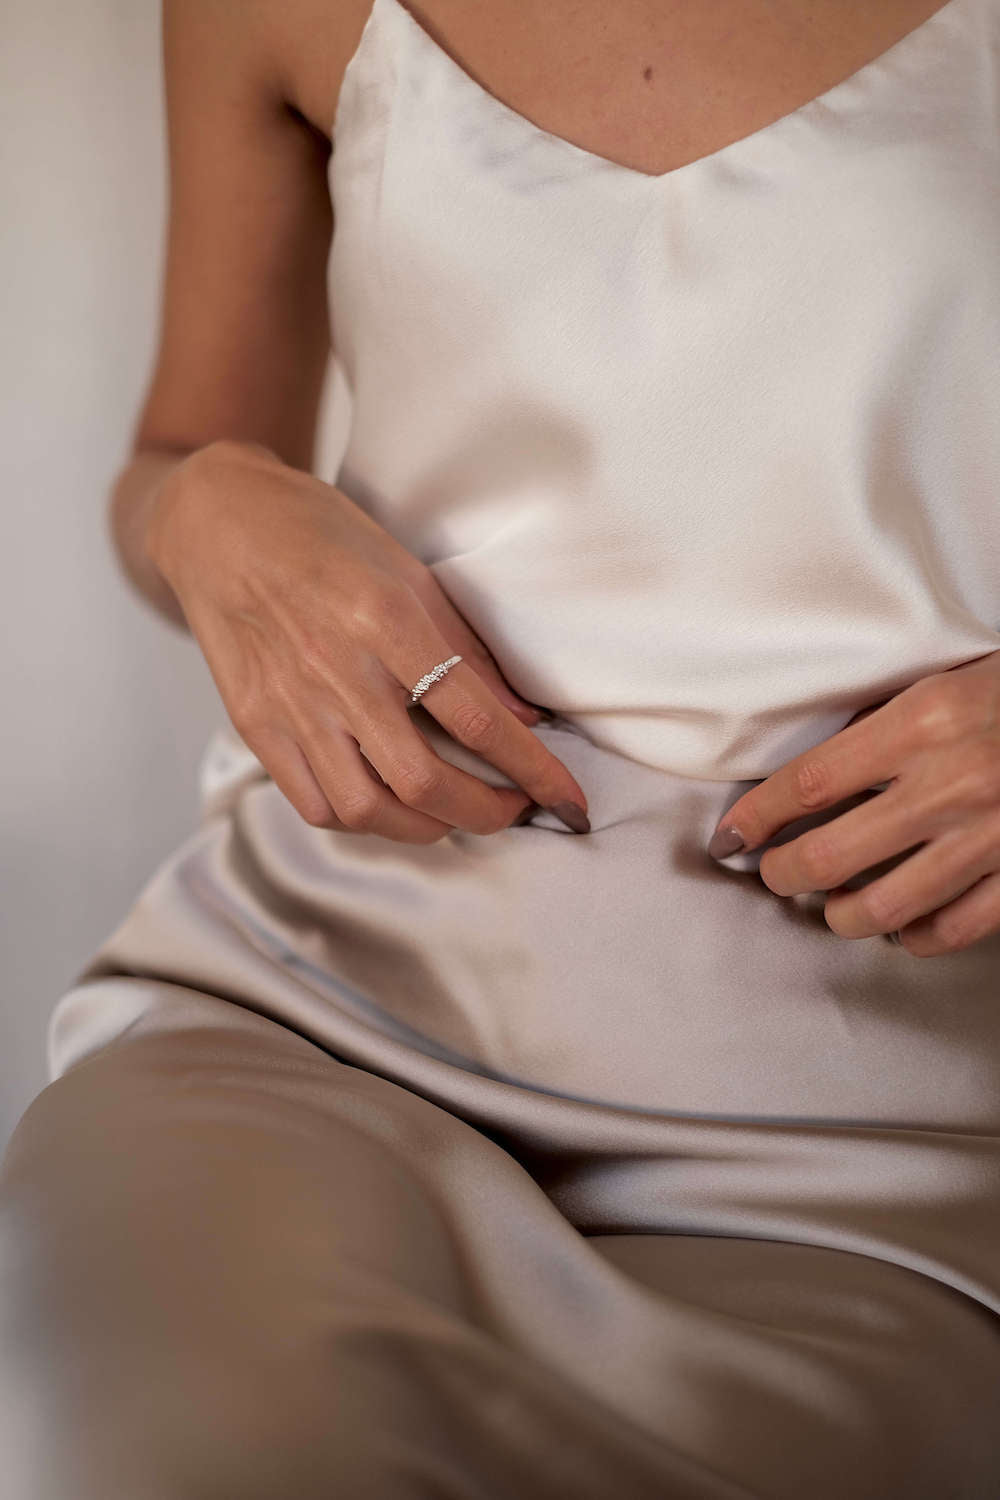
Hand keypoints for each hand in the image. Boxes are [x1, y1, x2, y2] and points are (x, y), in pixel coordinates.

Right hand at [146, 440, 588, 841]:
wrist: (218, 526)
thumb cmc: (322, 536)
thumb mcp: (407, 570)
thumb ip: (465, 648)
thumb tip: (523, 716)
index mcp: (384, 619)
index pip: (476, 718)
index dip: (532, 769)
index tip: (567, 800)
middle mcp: (337, 671)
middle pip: (424, 782)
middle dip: (488, 813)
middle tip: (515, 810)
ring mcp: (291, 707)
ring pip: (368, 810)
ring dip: (428, 826)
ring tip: (454, 810)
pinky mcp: (257, 727)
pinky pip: (317, 805)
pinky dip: (365, 819)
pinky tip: (390, 802)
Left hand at [706, 652, 999, 955]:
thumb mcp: (944, 685)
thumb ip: (882, 732)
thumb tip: (807, 787)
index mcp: (923, 722)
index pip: (806, 785)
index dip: (754, 819)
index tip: (729, 837)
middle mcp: (951, 784)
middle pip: (829, 857)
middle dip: (784, 875)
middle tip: (774, 873)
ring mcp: (990, 837)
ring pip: (881, 907)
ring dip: (839, 915)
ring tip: (830, 905)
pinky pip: (950, 930)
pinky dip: (913, 937)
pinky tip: (899, 926)